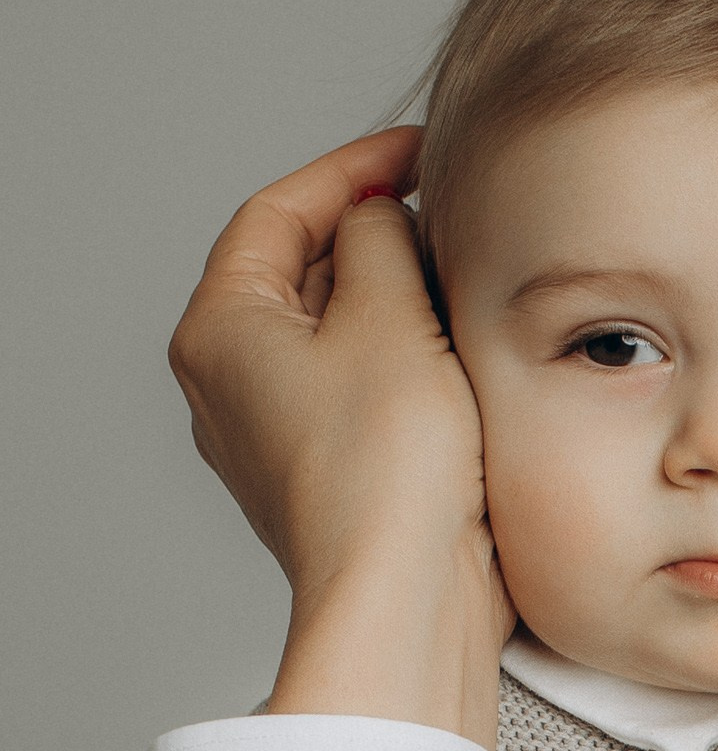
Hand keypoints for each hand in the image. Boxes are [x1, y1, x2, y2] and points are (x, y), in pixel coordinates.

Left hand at [167, 129, 512, 746]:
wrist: (405, 596)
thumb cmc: (385, 471)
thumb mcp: (388, 311)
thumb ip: (379, 235)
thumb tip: (379, 215)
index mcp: (220, 330)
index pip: (277, 213)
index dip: (352, 169)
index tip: (417, 154)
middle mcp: (230, 384)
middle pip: (304, 273)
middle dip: (377, 238)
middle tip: (449, 220)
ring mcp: (276, 437)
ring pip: (338, 336)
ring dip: (400, 304)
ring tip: (463, 291)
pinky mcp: (328, 477)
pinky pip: (363, 394)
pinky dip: (407, 364)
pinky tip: (460, 364)